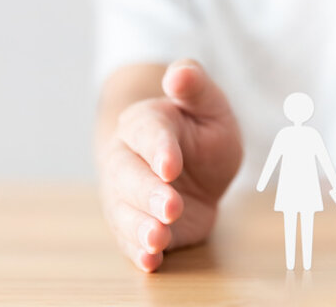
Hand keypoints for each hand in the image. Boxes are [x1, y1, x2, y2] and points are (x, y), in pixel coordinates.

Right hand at [97, 59, 241, 271]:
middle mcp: (126, 159)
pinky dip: (138, 251)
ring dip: (140, 228)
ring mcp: (127, 195)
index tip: (171, 165)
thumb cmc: (200, 131)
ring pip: (126, 212)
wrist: (194, 166)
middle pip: (129, 177)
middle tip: (171, 207)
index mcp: (144, 123)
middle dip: (149, 194)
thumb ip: (194, 86)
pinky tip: (150, 261)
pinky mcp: (136, 224)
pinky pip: (131, 239)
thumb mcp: (209, 105)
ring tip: (157, 240)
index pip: (148, 134)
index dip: (158, 150)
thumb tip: (180, 73)